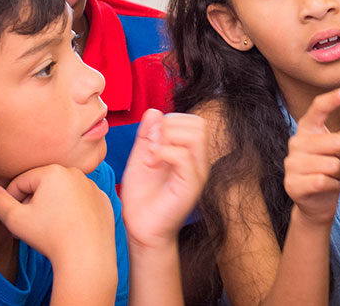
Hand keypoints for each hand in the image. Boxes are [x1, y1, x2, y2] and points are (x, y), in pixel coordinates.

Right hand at [0, 164, 114, 265]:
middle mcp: (76, 173)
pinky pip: (80, 202)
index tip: (15, 220)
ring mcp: (92, 186)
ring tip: (47, 228)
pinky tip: (68, 228)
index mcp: (53, 171)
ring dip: (51, 207)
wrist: (86, 256)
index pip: (21, 182)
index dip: (12, 201)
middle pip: (43, 186)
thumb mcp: (15, 219)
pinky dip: (72, 212)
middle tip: (29, 227)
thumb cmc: (49, 236)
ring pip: (62, 193)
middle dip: (32, 204)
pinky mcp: (103, 200)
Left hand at [120, 109, 213, 249]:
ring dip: (167, 138)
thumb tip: (155, 111)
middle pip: (199, 124)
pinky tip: (151, 163)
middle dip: (170, 126)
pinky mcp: (191, 186)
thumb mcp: (140, 158)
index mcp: (189, 153)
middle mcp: (199, 161)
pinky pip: (185, 157)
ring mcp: (197, 173)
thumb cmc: (142, 197)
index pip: (193, 120)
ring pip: (196, 136)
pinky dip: (164, 153)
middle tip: (150, 145)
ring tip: (151, 155)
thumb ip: (147, 135)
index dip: (169, 120)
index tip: (149, 138)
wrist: (141, 229)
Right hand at [284, 87, 339, 226]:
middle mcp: (296, 143)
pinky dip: (333, 186)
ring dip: (339, 174)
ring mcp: (291, 164)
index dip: (333, 100)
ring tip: (332, 177)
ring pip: (331, 164)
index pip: (318, 109)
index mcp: (307, 129)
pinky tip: (328, 187)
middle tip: (339, 165)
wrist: (317, 203)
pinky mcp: (292, 184)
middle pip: (336, 142)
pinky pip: (324, 181)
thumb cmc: (331, 171)